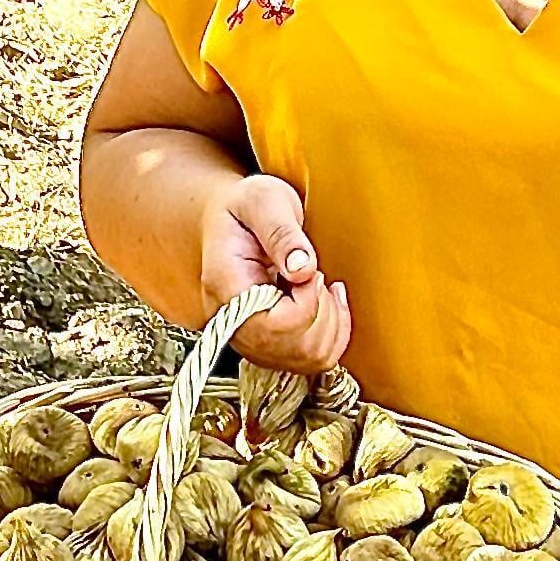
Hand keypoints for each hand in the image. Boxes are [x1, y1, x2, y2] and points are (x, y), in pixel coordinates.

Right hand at [197, 176, 349, 374]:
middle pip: (293, 348)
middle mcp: (232, 322)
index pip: (272, 325)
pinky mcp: (269, 343)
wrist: (233, 218)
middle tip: (315, 274)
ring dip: (331, 323)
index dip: (306, 303)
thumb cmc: (246, 206)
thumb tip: (303, 268)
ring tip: (321, 286)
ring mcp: (250, 337)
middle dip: (322, 312)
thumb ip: (282, 233)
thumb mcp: (265, 201)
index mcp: (225, 287)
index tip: (310, 270)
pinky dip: (334, 334)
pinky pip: (313, 360)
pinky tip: (329, 302)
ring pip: (309, 360)